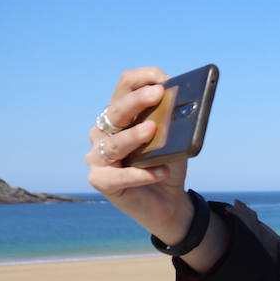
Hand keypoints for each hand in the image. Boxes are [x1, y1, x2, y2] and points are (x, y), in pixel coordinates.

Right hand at [85, 67, 192, 240]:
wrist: (169, 201)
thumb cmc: (167, 165)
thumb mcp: (174, 141)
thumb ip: (173, 124)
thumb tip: (182, 107)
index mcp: (120, 115)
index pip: (124, 86)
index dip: (142, 79)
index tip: (164, 79)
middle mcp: (102, 132)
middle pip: (116, 112)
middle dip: (137, 101)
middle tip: (158, 94)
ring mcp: (97, 156)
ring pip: (113, 144)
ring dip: (133, 136)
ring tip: (153, 130)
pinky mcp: (101, 181)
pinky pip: (120, 176)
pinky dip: (142, 174)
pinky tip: (162, 171)